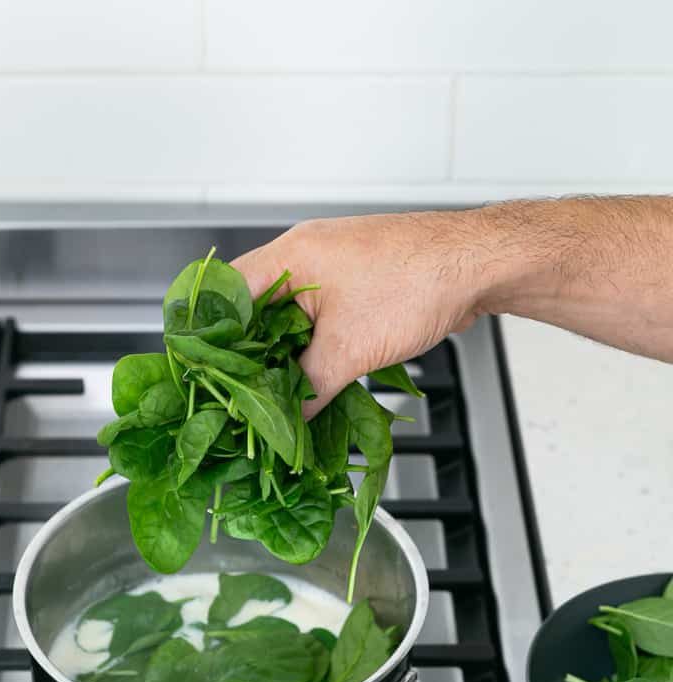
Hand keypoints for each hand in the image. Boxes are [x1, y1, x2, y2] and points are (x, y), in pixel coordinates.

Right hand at [232, 212, 488, 413]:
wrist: (479, 264)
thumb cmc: (418, 284)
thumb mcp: (350, 348)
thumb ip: (309, 387)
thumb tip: (290, 417)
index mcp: (291, 255)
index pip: (226, 292)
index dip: (213, 334)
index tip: (210, 371)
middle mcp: (306, 255)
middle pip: (256, 308)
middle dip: (251, 352)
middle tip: (244, 391)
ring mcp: (333, 267)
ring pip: (290, 316)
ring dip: (285, 352)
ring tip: (277, 391)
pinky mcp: (357, 283)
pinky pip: (320, 318)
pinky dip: (313, 347)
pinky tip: (314, 378)